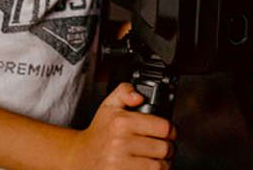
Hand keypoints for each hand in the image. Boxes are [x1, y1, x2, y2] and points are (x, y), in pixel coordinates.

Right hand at [61, 83, 175, 169]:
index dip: (172, 131)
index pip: (164, 128)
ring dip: (164, 164)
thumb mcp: (109, 105)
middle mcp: (120, 143)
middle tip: (165, 147)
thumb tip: (139, 96)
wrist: (80, 156)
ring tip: (159, 159)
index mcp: (121, 122)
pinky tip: (148, 167)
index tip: (170, 133)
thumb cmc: (99, 132)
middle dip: (169, 149)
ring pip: (159, 166)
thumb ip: (125, 91)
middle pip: (164, 149)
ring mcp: (118, 163)